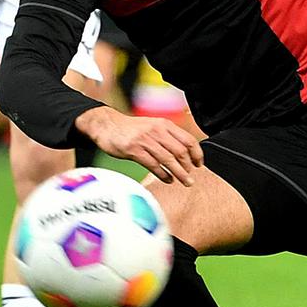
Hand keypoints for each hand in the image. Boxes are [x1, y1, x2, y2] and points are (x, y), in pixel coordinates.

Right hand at [76, 107, 203, 184]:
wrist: (107, 125)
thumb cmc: (131, 129)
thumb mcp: (152, 126)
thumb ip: (167, 136)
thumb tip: (185, 151)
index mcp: (164, 124)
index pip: (188, 139)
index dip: (196, 154)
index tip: (198, 164)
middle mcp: (157, 130)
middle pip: (180, 151)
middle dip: (188, 167)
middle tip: (191, 178)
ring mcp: (145, 140)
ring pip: (168, 159)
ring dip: (179, 173)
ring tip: (185, 182)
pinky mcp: (134, 150)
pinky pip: (153, 165)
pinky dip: (163, 174)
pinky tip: (168, 180)